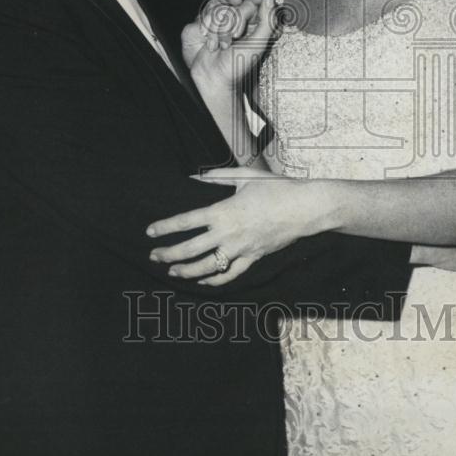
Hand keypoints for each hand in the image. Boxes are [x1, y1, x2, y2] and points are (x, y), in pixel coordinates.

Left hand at [146, 169, 317, 284]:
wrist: (305, 208)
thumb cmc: (276, 188)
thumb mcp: (245, 177)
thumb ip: (217, 177)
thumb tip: (195, 175)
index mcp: (223, 211)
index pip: (186, 222)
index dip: (165, 228)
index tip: (150, 232)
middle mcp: (228, 233)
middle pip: (190, 249)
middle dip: (168, 254)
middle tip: (154, 256)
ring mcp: (241, 249)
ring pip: (208, 266)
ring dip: (187, 270)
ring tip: (173, 271)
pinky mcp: (254, 258)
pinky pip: (230, 274)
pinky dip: (214, 279)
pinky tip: (203, 280)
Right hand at [181, 0, 277, 87]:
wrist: (214, 79)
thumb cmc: (239, 64)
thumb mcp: (258, 45)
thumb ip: (267, 21)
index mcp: (253, 16)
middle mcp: (235, 12)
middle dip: (235, 18)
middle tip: (236, 35)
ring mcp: (216, 15)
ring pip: (218, 3)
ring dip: (220, 28)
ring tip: (222, 46)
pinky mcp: (201, 20)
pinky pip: (204, 13)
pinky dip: (208, 30)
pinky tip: (210, 44)